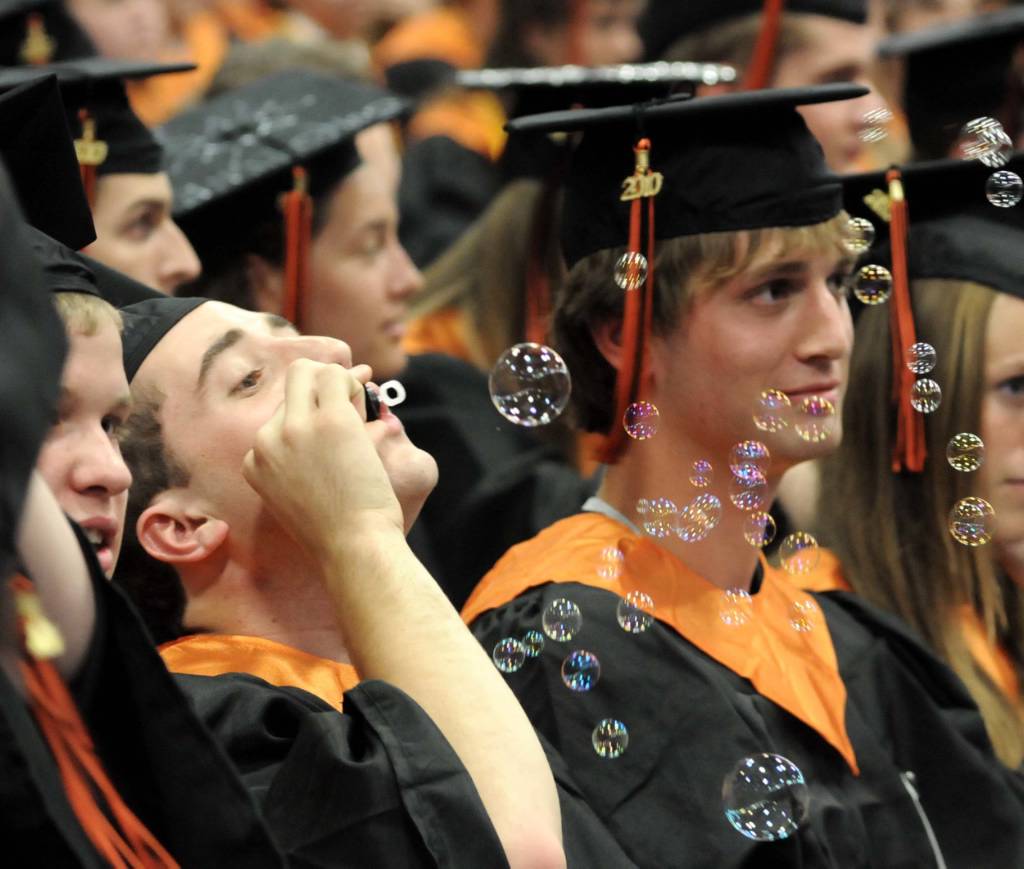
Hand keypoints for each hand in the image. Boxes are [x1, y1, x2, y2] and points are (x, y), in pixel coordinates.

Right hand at [242, 360, 403, 560]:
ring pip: (308, 371)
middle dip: (322, 383)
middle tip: (350, 399)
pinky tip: (369, 401)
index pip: (278, 416)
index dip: (309, 412)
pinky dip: (355, 383)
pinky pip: (337, 377)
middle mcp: (266, 440)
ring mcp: (295, 428)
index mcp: (254, 462)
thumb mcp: (301, 497)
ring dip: (339, 381)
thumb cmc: (339, 530)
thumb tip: (339, 412)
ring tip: (361, 402)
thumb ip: (303, 460)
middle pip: (289, 384)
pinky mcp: (330, 420)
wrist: (353, 547)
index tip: (332, 420)